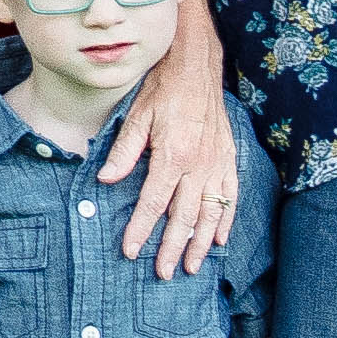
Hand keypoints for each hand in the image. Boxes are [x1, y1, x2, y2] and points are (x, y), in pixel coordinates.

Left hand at [96, 6, 238, 276]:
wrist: (198, 65)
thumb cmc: (164, 88)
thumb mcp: (137, 114)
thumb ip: (124, 150)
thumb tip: (106, 179)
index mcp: (173, 155)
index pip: (154, 203)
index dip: (140, 229)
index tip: (130, 251)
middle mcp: (199, 164)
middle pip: (184, 216)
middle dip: (172, 248)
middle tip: (163, 272)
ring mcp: (217, 163)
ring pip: (210, 213)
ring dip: (200, 242)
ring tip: (191, 266)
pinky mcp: (229, 158)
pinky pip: (230, 196)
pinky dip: (225, 220)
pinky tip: (218, 239)